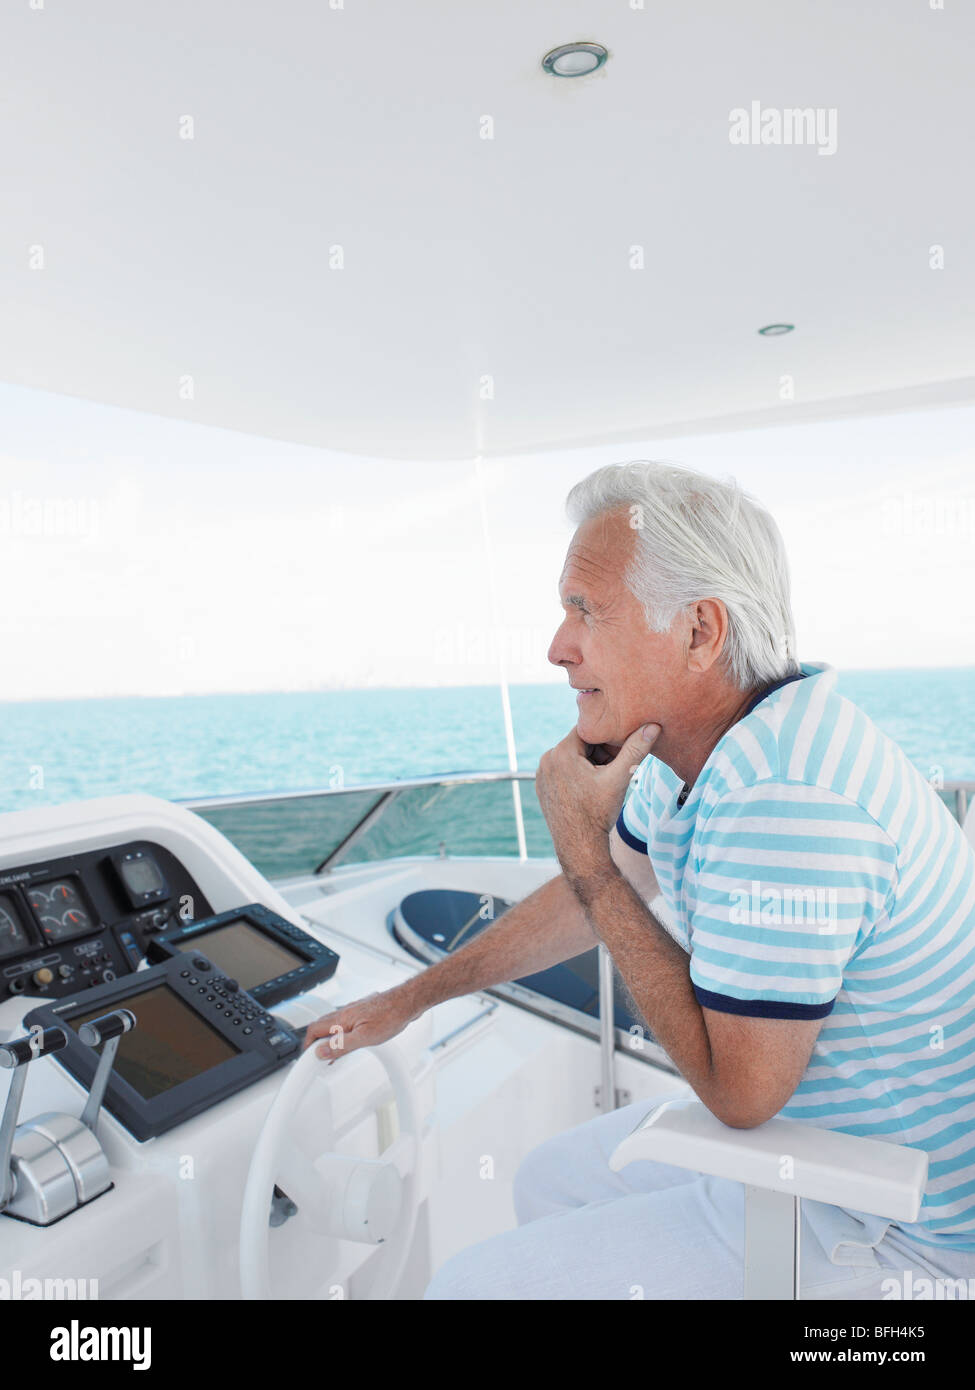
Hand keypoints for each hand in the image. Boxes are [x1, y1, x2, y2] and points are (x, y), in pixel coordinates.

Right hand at [302, 987, 417, 1061]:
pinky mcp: (363, 1012)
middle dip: (316, 1043)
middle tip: (319, 1059)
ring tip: (333, 1055)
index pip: (314, 1030)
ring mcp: (354, 1011)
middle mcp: (345, 1012)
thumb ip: (341, 1045)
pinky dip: (341, 1034)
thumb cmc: (391, 1016)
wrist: (408, 1002)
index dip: (307, 1045)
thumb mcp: (364, 1037)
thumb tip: (321, 1052)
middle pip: (321, 1027)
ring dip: (329, 1039)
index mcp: (342, 1018)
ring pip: (333, 1025)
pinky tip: (350, 1042)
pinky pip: (345, 1023)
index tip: (308, 1058)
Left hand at [536, 723, 660, 880]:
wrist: (580, 847)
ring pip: (572, 757)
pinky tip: (591, 789)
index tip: (620, 751)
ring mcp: (542, 774)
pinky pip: (563, 771)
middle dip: (600, 752)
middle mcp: (546, 760)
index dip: (608, 738)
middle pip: (580, 744)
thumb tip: (652, 726)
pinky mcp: (542, 786)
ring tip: (605, 780)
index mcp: (561, 752)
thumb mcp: (619, 779)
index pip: (589, 730)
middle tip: (616, 767)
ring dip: (590, 763)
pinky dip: (578, 774)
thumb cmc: (598, 814)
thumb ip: (635, 749)